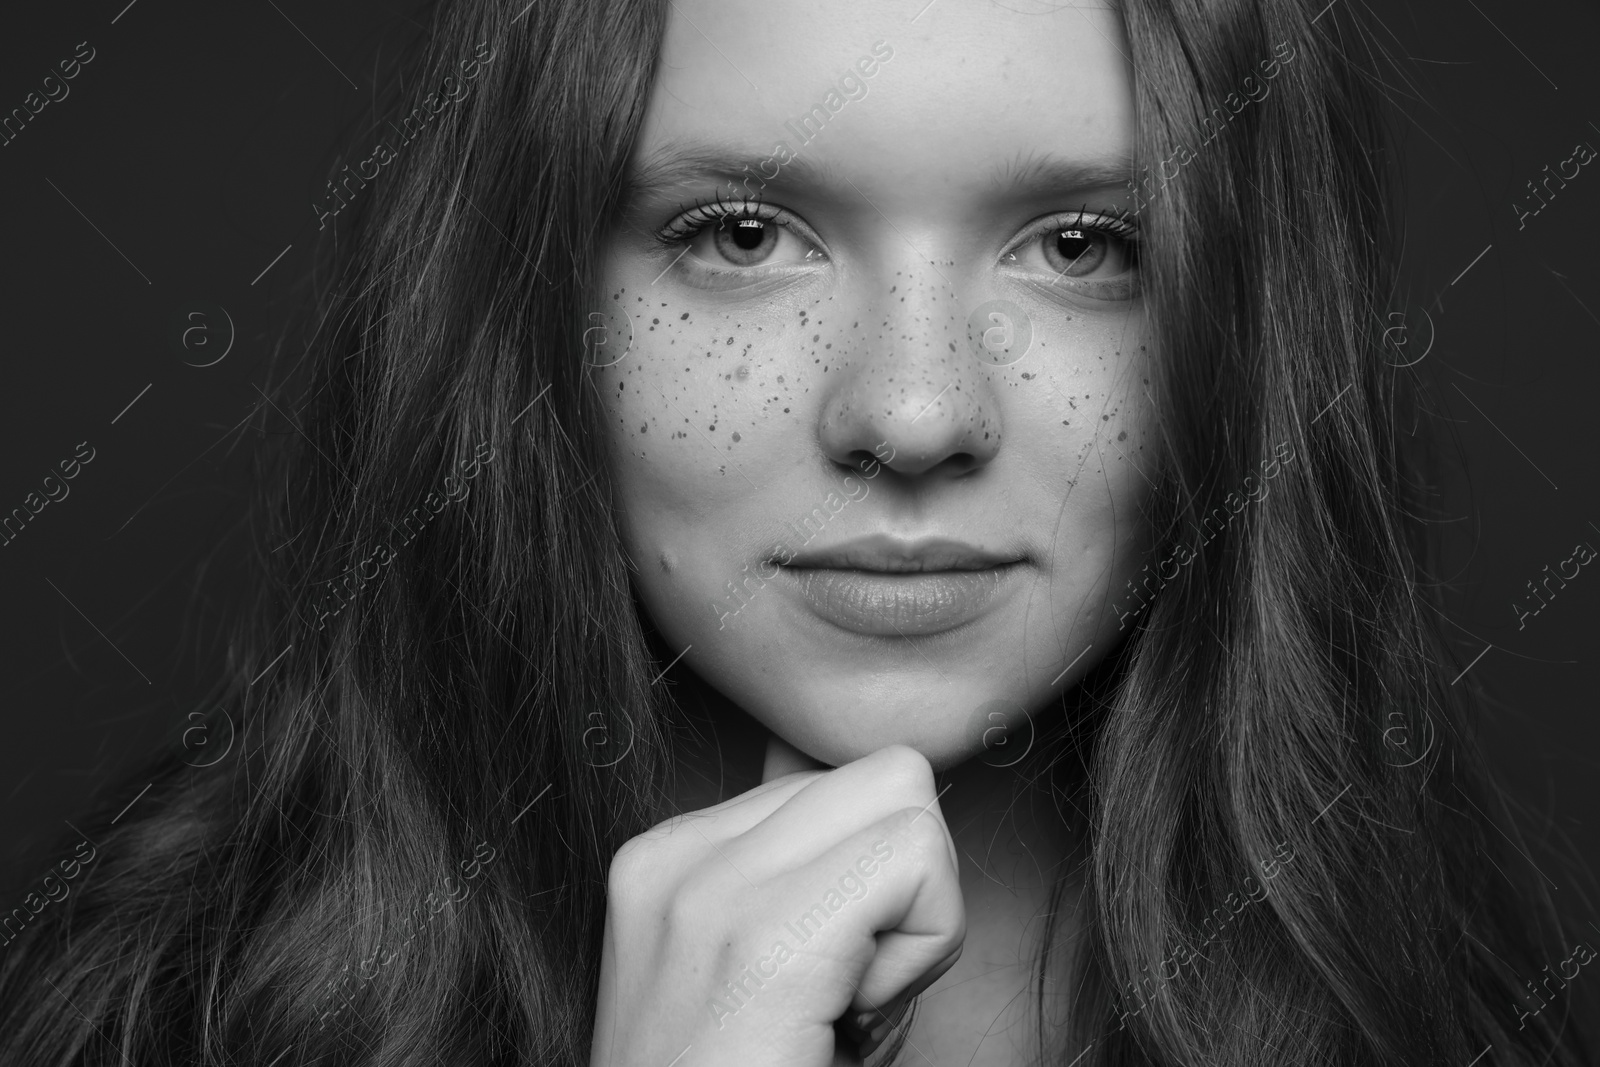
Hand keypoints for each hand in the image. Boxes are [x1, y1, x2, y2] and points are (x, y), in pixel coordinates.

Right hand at [589, 736, 964, 1066]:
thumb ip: (802, 875)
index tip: (826, 977)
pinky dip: (926, 946)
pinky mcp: (763, 937)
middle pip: (884, 774)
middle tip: (851, 989)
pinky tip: (856, 1020)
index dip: (874, 882)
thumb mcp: (756, 974)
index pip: (838, 777)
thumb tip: (889, 793)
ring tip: (845, 1008)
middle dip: (908, 880)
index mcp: (669, 858)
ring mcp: (706, 886)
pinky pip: (917, 861)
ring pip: (910, 800)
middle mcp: (676, 854)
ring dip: (918, 917)